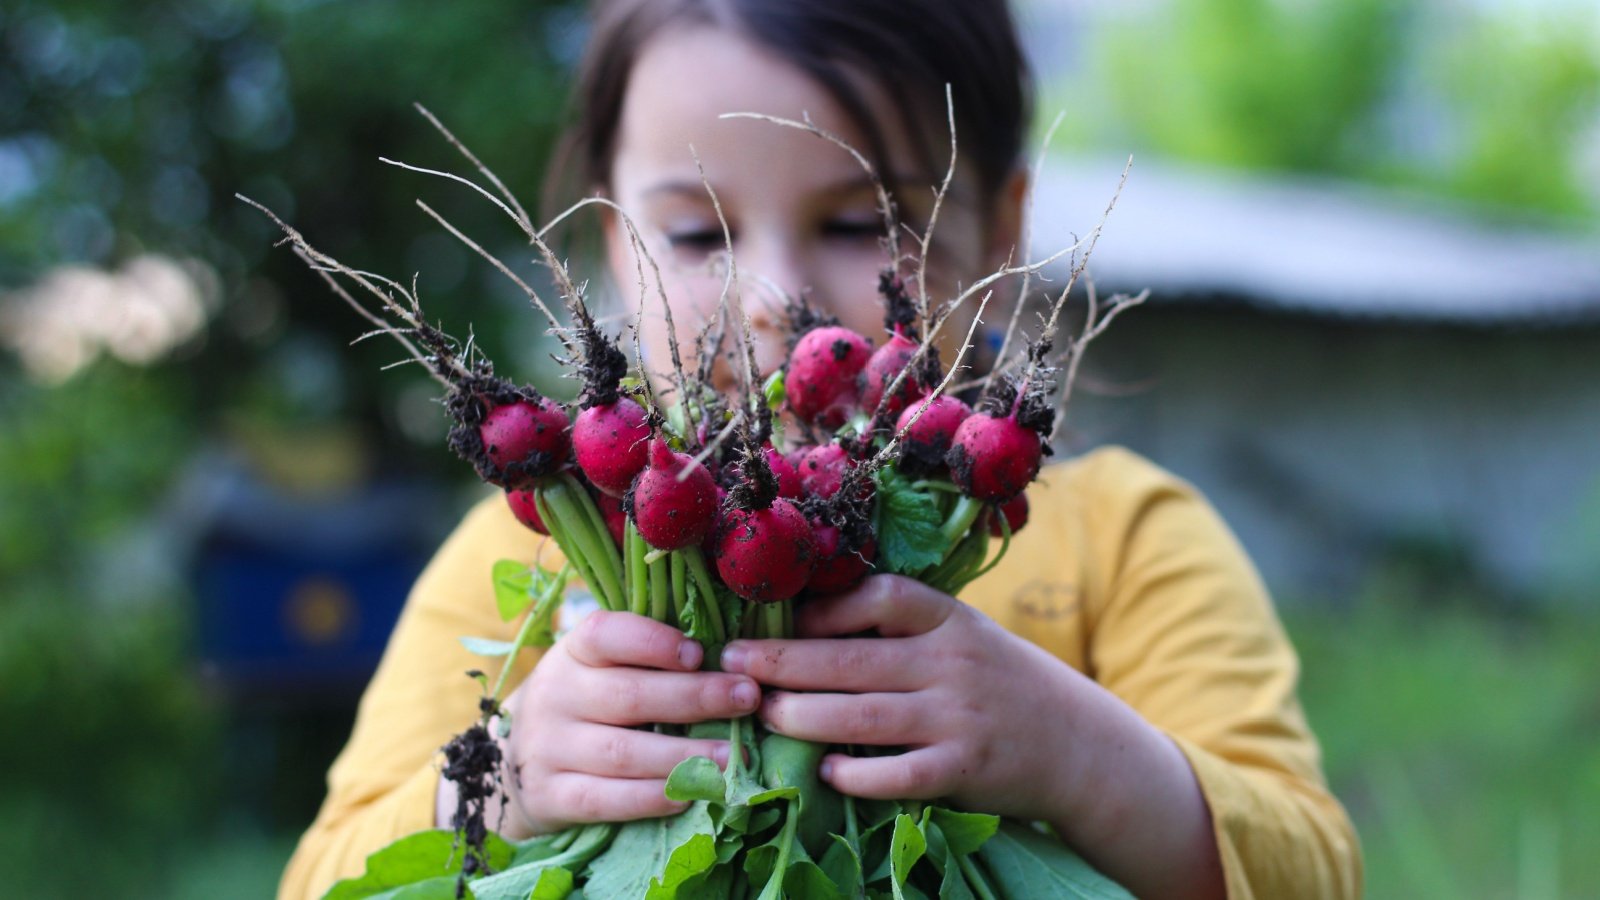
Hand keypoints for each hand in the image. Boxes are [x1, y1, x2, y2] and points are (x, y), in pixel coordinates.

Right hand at [437, 611, 762, 836]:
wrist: (512, 765)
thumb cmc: (584, 706)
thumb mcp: (598, 669)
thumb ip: (645, 659)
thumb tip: (728, 656)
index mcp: (572, 653)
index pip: (605, 635)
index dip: (653, 642)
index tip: (700, 653)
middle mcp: (555, 695)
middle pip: (628, 695)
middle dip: (695, 697)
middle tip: (747, 699)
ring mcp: (547, 748)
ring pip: (622, 752)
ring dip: (684, 755)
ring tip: (733, 756)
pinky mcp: (549, 796)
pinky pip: (603, 799)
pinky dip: (649, 798)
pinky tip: (688, 795)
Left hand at [719, 574, 1081, 821]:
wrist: (1076, 742)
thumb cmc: (996, 682)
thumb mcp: (960, 636)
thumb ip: (900, 629)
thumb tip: (804, 620)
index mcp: (949, 619)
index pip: (881, 596)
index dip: (824, 606)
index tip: (778, 617)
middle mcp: (952, 663)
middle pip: (853, 660)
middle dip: (783, 662)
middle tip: (730, 663)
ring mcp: (959, 717)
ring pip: (866, 717)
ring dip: (805, 717)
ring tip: (762, 716)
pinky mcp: (965, 769)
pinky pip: (901, 774)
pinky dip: (859, 775)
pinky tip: (825, 773)